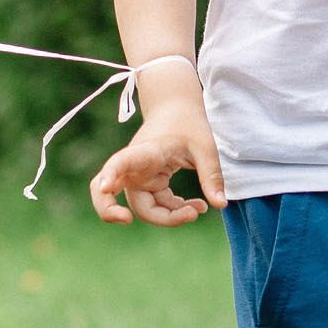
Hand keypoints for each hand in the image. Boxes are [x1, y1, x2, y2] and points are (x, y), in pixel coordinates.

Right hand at [89, 109, 226, 226]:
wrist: (175, 109)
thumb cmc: (187, 123)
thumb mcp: (205, 147)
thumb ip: (211, 175)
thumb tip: (221, 205)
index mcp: (146, 151)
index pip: (121, 162)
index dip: (110, 175)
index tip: (105, 187)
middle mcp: (134, 168)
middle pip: (120, 199)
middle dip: (155, 217)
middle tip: (189, 217)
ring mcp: (138, 178)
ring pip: (143, 209)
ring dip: (170, 216)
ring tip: (200, 208)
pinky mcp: (147, 184)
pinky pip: (156, 206)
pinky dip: (174, 211)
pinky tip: (197, 206)